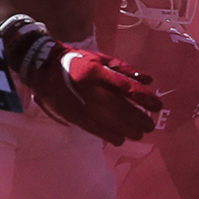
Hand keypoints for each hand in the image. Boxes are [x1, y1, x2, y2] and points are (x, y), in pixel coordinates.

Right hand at [2, 17, 162, 145]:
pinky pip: (92, 128)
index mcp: (98, 72)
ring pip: (108, 121)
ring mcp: (80, 103)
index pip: (127, 87)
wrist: (41, 65)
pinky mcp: (71, 114)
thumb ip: (125, 69)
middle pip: (120, 108)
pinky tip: (118, 140)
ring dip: (126, 130)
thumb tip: (149, 79)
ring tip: (138, 135)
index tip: (157, 106)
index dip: (144, 98)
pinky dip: (107, 135)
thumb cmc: (76, 60)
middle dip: (138, 119)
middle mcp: (90, 88)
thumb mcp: (100, 59)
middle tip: (149, 126)